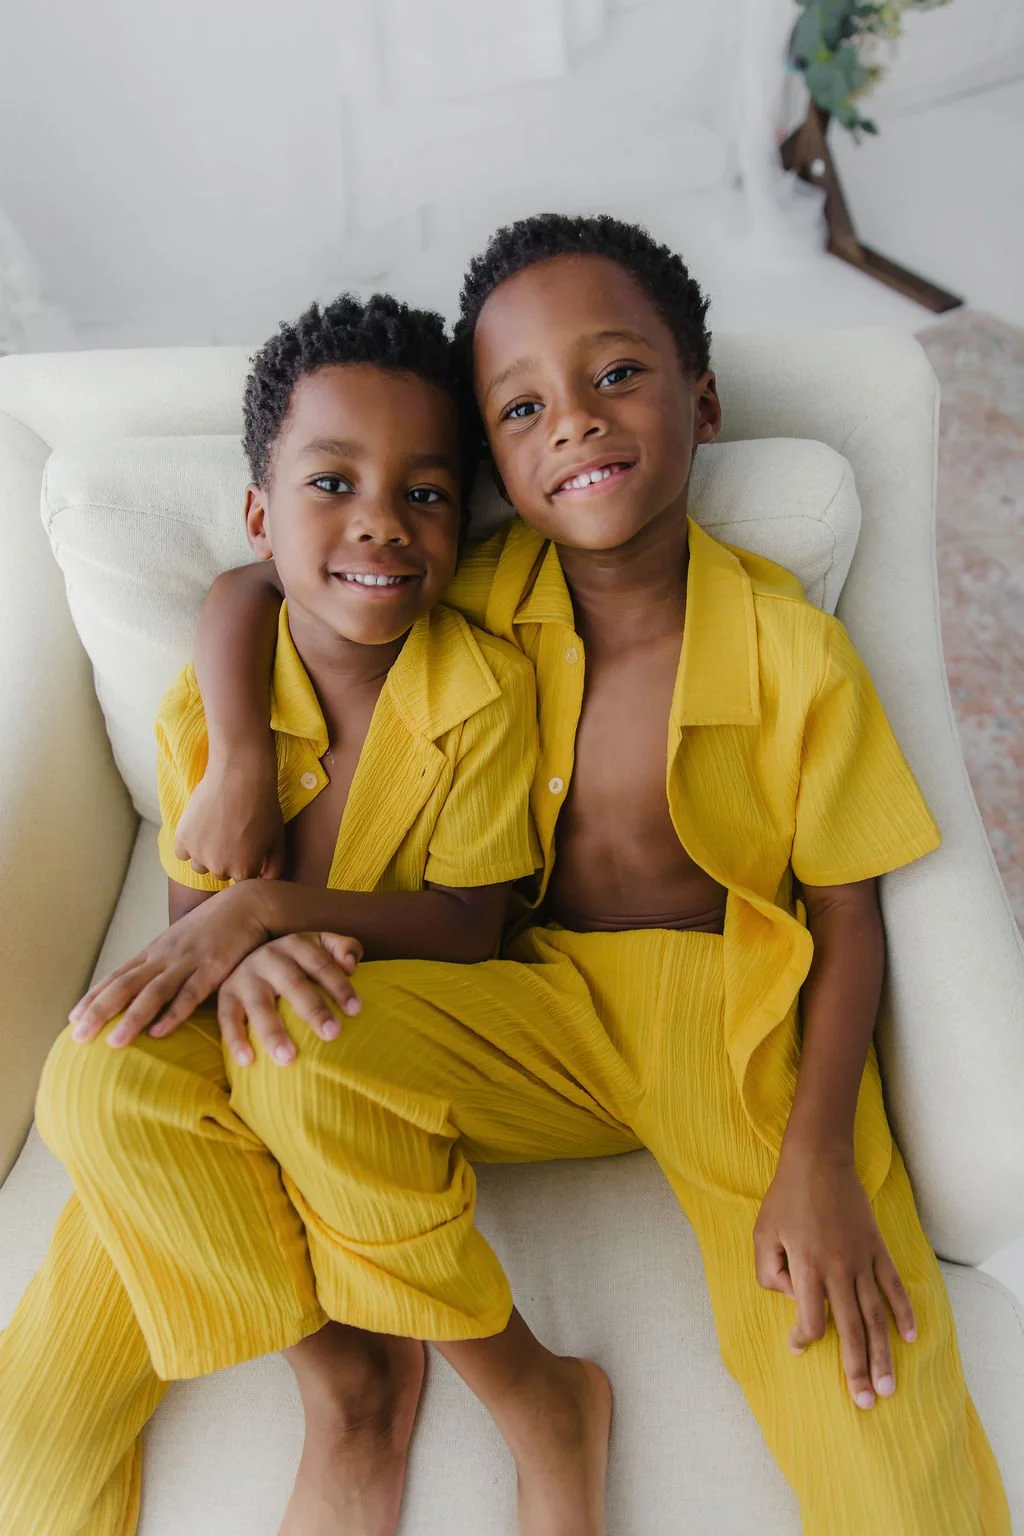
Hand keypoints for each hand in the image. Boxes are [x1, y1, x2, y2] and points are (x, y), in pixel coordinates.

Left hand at [70, 883, 270, 1045]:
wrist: (249, 904)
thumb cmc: (216, 927)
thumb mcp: (183, 942)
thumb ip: (165, 963)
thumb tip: (147, 987)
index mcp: (156, 951)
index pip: (117, 976)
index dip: (94, 997)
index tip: (73, 1018)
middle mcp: (165, 956)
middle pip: (125, 985)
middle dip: (99, 1012)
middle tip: (77, 1037)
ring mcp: (188, 961)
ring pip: (153, 993)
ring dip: (131, 1018)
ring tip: (113, 1043)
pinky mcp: (213, 968)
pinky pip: (190, 994)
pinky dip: (173, 1014)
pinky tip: (158, 1032)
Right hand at [173, 748, 284, 881]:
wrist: (241, 776)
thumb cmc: (264, 807)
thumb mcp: (277, 839)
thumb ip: (274, 867)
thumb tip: (264, 881)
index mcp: (244, 872)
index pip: (243, 880)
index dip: (246, 862)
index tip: (247, 845)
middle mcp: (219, 868)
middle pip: (221, 873)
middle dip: (227, 859)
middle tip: (232, 834)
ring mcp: (198, 854)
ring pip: (200, 865)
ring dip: (207, 854)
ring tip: (217, 830)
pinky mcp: (182, 838)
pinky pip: (182, 853)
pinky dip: (189, 845)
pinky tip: (201, 829)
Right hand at [217, 933, 362, 1066]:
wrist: (245, 943)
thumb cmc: (298, 959)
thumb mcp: (320, 944)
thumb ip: (342, 948)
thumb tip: (351, 965)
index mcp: (296, 945)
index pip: (321, 964)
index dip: (339, 985)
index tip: (356, 1010)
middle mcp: (269, 958)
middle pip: (293, 984)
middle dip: (313, 1009)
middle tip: (332, 1034)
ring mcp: (245, 977)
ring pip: (259, 1005)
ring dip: (273, 1032)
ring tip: (288, 1059)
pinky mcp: (226, 995)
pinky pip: (228, 1018)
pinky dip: (235, 1040)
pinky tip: (247, 1061)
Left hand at [753, 1144, 916, 1409]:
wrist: (818, 1160)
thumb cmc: (785, 1198)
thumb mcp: (762, 1233)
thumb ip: (769, 1273)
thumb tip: (792, 1298)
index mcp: (807, 1267)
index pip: (810, 1320)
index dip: (804, 1339)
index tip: (798, 1347)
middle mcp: (838, 1269)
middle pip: (851, 1330)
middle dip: (857, 1370)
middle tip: (867, 1403)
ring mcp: (862, 1259)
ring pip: (876, 1317)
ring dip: (883, 1354)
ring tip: (889, 1386)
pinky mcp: (878, 1248)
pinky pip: (894, 1286)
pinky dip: (904, 1312)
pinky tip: (910, 1337)